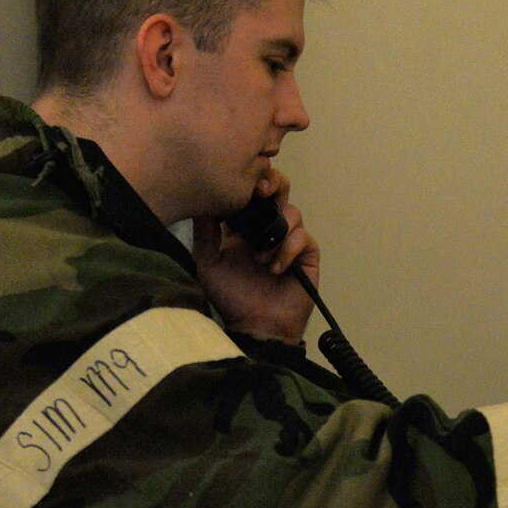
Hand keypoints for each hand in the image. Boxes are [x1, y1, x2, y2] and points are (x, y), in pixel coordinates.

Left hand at [192, 168, 320, 343]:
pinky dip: (288, 250)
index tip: (242, 184)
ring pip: (293, 212)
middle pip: (280, 189)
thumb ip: (204, 234)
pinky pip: (303, 237)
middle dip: (274, 184)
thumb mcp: (208, 264)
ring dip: (275, 233)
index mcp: (246, 226)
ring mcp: (290, 240)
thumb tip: (200, 204)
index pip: (253, 192)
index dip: (251, 182)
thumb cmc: (231, 297)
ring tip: (259, 259)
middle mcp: (269, 228)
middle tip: (261, 192)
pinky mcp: (307, 254)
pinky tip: (274, 269)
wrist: (256, 325)